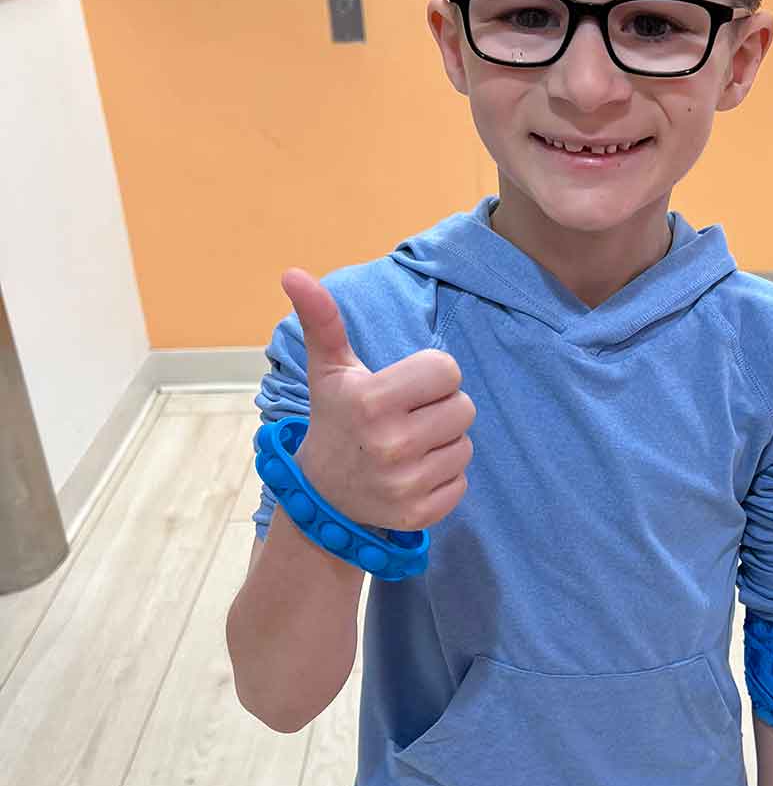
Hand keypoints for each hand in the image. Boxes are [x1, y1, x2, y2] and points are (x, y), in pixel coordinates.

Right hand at [278, 269, 475, 532]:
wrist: (323, 496)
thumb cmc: (336, 421)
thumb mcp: (329, 371)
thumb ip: (322, 321)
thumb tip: (293, 272)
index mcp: (372, 401)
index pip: (448, 370)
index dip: (431, 376)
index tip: (405, 389)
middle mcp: (390, 444)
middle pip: (464, 408)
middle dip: (440, 409)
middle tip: (408, 418)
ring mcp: (406, 483)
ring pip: (465, 445)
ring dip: (443, 443)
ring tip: (409, 446)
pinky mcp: (420, 513)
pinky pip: (462, 481)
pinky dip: (443, 477)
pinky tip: (413, 474)